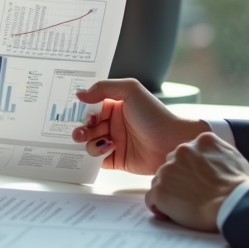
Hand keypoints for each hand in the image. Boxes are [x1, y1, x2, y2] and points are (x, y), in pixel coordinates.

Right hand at [71, 79, 209, 173]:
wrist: (171, 142)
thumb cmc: (154, 115)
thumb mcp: (130, 90)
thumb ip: (103, 88)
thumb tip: (80, 94)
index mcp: (115, 105)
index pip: (91, 107)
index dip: (82, 110)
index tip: (78, 112)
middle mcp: (113, 123)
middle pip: (87, 126)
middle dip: (81, 128)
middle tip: (81, 131)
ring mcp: (114, 141)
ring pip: (89, 142)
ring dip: (88, 141)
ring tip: (96, 139)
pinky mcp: (116, 159)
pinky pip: (97, 159)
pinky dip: (96, 155)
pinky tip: (108, 148)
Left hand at [145, 132, 248, 231]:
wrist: (236, 204)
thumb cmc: (240, 186)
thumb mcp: (233, 157)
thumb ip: (217, 151)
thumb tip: (212, 159)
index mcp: (200, 141)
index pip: (187, 153)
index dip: (190, 169)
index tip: (197, 181)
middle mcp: (181, 151)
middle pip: (171, 165)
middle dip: (178, 179)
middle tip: (192, 195)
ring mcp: (168, 170)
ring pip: (160, 181)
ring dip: (169, 193)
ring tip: (185, 207)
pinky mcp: (161, 190)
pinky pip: (152, 199)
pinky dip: (159, 207)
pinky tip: (170, 214)